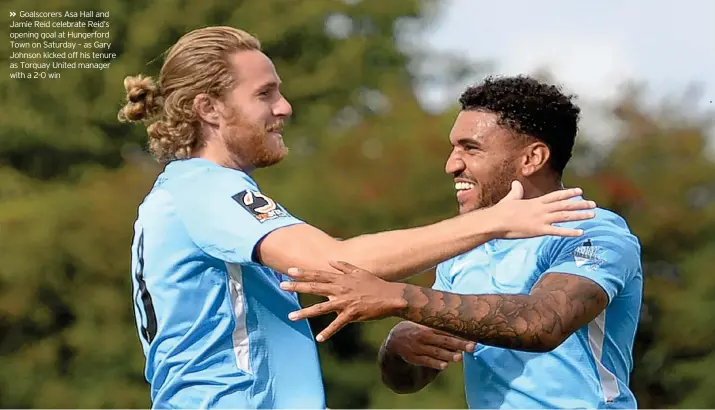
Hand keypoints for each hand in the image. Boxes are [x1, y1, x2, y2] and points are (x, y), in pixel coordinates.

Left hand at [280, 260, 405, 341]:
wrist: (391, 297)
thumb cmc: (375, 284)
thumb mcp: (359, 271)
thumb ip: (344, 266)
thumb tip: (331, 261)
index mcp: (341, 279)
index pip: (318, 274)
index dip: (303, 273)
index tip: (289, 271)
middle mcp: (340, 289)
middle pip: (315, 287)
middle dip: (297, 286)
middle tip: (282, 286)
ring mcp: (345, 302)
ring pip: (321, 308)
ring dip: (305, 312)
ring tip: (290, 317)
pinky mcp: (351, 314)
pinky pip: (337, 324)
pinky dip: (328, 331)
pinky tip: (319, 338)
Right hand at [385, 321, 474, 369]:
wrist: (395, 339)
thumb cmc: (417, 330)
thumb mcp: (425, 324)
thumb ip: (441, 326)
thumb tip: (463, 327)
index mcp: (429, 326)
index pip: (447, 330)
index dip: (460, 334)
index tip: (474, 336)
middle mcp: (424, 336)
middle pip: (444, 340)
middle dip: (459, 344)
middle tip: (472, 346)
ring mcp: (418, 347)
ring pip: (435, 352)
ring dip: (448, 355)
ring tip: (459, 357)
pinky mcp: (414, 358)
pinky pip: (425, 361)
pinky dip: (435, 363)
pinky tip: (445, 365)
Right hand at [487, 181, 596, 238]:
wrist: (495, 221)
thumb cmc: (500, 211)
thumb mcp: (510, 198)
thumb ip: (516, 191)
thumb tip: (515, 183)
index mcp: (535, 202)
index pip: (556, 195)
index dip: (569, 193)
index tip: (580, 191)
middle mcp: (541, 209)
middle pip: (565, 205)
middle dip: (580, 204)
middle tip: (593, 204)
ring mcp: (541, 219)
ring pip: (565, 216)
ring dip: (580, 215)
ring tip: (593, 214)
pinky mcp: (539, 230)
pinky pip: (558, 231)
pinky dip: (570, 232)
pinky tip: (581, 232)